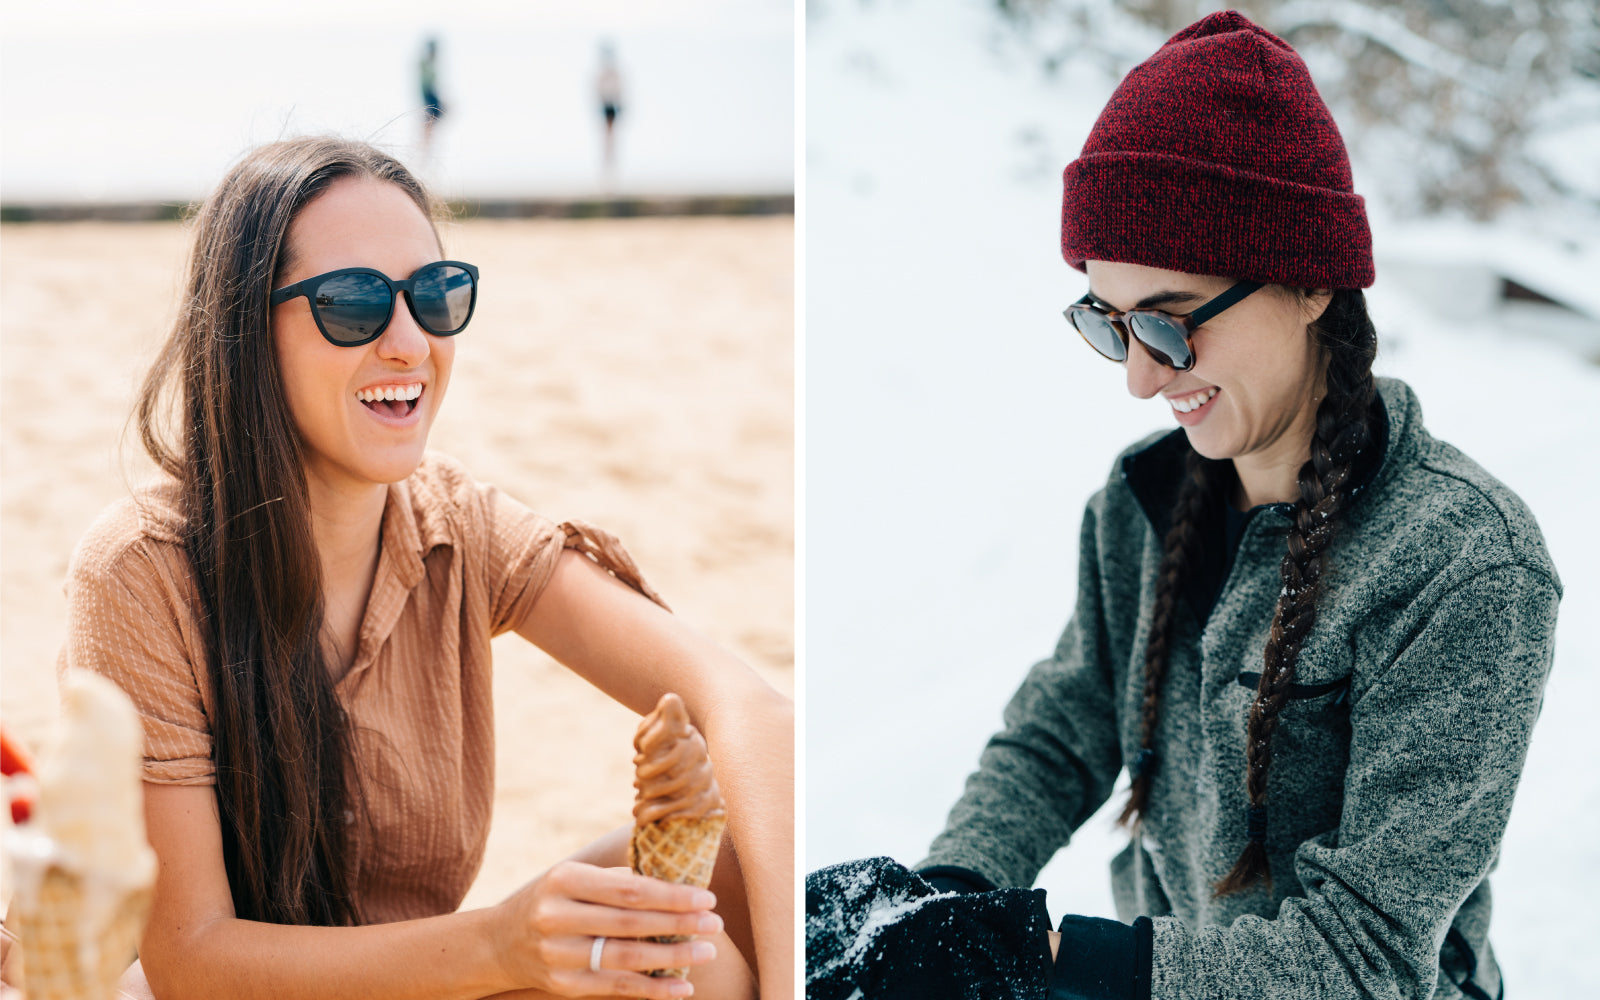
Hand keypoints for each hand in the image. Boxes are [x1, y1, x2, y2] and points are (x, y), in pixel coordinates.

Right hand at [491, 861, 721, 997]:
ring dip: (673, 957)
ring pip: (626, 959)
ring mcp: (558, 955)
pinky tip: (682, 987)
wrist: (498, 942)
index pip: (628, 889)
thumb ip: (617, 879)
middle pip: (630, 923)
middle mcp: (556, 918)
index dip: (670, 895)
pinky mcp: (563, 986)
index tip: (705, 896)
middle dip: (679, 924)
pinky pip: (616, 989)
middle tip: (715, 923)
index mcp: (564, 880)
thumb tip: (676, 879)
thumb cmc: (552, 900)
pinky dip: (653, 989)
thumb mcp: (573, 878)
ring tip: (707, 952)